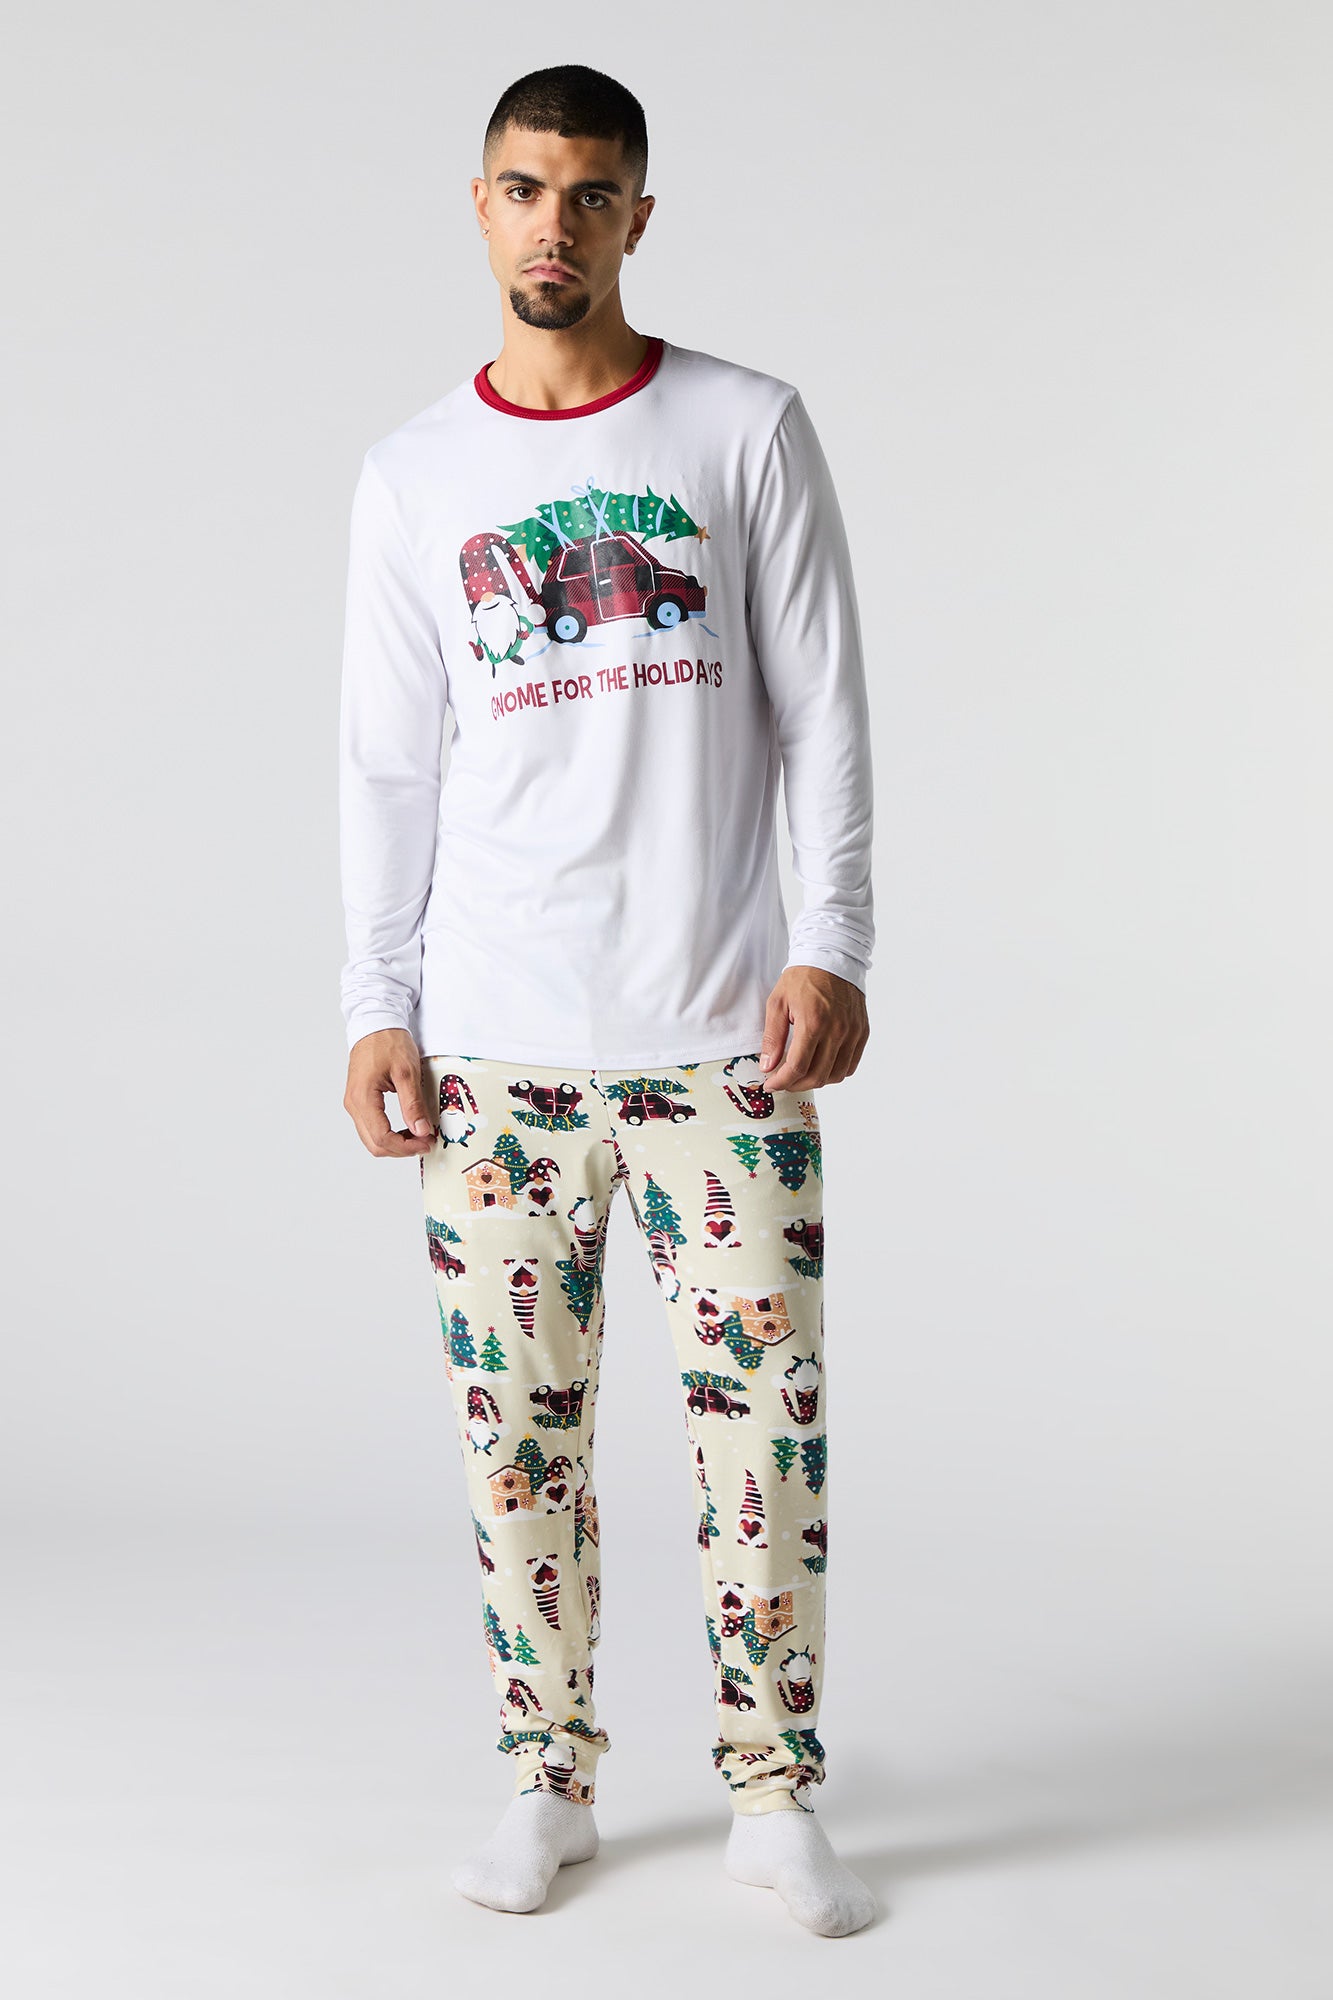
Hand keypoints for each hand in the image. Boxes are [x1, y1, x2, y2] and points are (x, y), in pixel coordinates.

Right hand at [344, 1028, 435, 1156]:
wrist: (375, 1023)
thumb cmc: (388, 1042)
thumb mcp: (407, 1072)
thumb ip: (412, 1104)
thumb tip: (421, 1131)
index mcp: (363, 1098)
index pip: (382, 1138)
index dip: (406, 1147)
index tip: (427, 1143)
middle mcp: (353, 1104)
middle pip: (374, 1144)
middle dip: (401, 1149)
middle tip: (426, 1142)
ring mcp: (354, 1103)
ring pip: (372, 1138)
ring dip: (395, 1142)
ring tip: (419, 1135)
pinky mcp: (359, 1100)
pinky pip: (371, 1126)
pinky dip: (389, 1133)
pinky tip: (406, 1127)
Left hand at [759, 967, 868, 1091]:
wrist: (832, 957)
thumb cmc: (802, 978)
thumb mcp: (778, 1002)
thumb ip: (773, 1037)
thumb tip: (767, 1066)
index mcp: (813, 1022)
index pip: (797, 1067)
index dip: (781, 1081)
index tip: (770, 1084)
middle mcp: (837, 1030)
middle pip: (817, 1076)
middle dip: (795, 1085)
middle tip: (783, 1081)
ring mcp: (852, 1032)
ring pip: (836, 1075)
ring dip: (816, 1081)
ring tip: (801, 1074)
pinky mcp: (862, 1031)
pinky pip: (851, 1065)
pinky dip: (835, 1072)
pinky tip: (821, 1066)